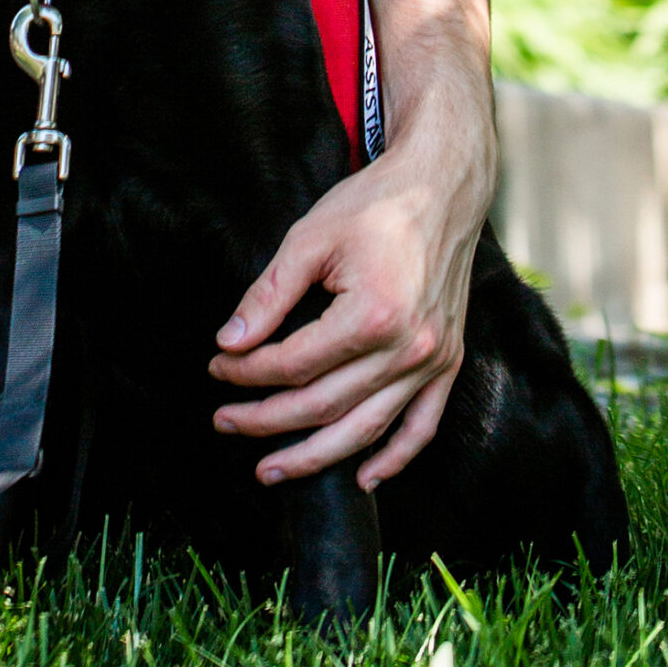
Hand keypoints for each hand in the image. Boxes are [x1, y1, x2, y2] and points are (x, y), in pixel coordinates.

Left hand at [206, 131, 484, 489]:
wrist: (442, 189)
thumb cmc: (373, 206)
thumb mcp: (309, 238)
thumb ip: (268, 295)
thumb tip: (229, 342)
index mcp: (373, 315)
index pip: (294, 363)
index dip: (248, 371)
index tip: (217, 365)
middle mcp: (410, 349)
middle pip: (325, 405)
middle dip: (267, 420)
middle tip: (225, 422)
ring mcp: (434, 361)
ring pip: (367, 429)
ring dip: (316, 455)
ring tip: (271, 469)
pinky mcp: (450, 363)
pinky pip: (422, 427)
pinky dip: (394, 458)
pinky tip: (363, 478)